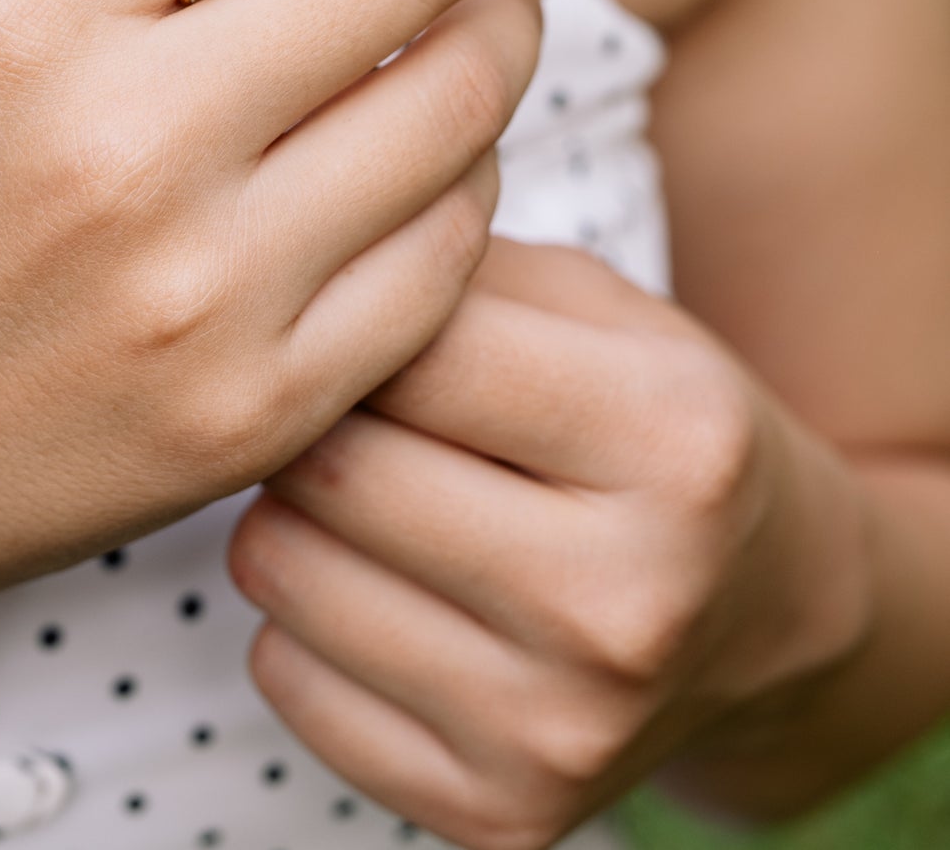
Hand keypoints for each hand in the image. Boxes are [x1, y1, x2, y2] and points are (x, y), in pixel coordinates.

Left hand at [232, 238, 870, 849]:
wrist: (767, 610)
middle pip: (337, 467)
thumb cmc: (654, 424)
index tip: (367, 315)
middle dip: (314, 413)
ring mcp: (565, 730)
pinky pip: (286, 678)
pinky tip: (381, 591)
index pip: (420, 352)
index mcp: (676, 445)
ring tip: (363, 493)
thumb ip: (458, 264)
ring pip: (284, 571)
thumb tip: (299, 259)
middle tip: (348, 404)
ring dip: (290, 512)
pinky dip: (302, 621)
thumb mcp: (603, 310)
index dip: (363, 315)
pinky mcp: (499, 815)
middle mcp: (629, 603)